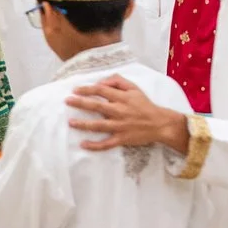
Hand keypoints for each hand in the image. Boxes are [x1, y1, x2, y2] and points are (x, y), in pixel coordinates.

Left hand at [67, 77, 190, 153]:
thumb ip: (117, 81)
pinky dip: (94, 145)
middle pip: (97, 106)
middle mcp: (120, 111)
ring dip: (83, 124)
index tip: (75, 90)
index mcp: (122, 98)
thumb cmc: (145, 105)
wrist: (159, 124)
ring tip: (70, 122)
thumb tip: (100, 83)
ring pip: (99, 126)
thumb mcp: (134, 88)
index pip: (101, 90)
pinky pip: (106, 144)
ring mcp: (120, 126)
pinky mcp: (122, 139)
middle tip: (67, 101)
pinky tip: (83, 144)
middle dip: (80, 103)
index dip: (87, 89)